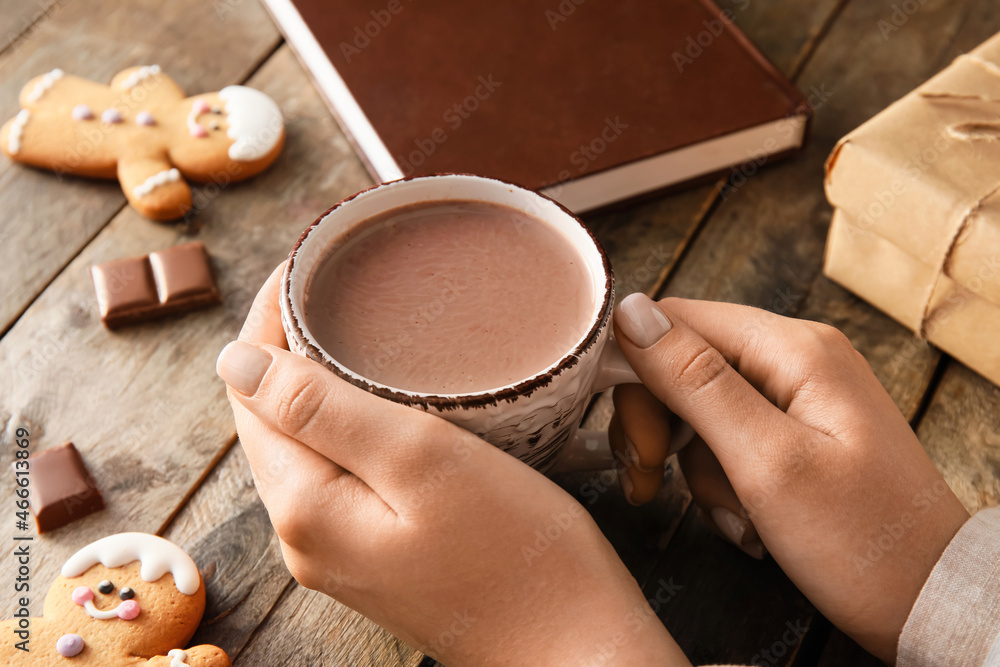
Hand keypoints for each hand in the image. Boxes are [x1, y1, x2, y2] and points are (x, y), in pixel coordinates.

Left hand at [216, 265, 689, 666]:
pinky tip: (384, 397)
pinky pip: (340, 472)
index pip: (251, 394)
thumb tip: (235, 360)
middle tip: (336, 283)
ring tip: (357, 326)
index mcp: (304, 508)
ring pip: (306, 445)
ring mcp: (341, 552)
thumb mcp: (421, 461)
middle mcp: (307, 536)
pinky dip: (349, 423)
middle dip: (289, 348)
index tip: (310, 265)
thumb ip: (323, 410)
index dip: (269, 322)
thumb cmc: (517, 553)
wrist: (572, 645)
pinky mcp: (379, 556)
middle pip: (272, 420)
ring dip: (319, 383)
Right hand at [612, 293, 969, 662]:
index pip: (677, 322)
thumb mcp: (766, 460)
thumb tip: (630, 310)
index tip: (638, 443)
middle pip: (684, 367)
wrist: (931, 600)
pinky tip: (748, 520)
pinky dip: (724, 483)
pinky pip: (731, 441)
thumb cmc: (861, 539)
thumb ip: (695, 381)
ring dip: (696, 468)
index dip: (637, 375)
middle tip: (652, 482)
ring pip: (702, 411)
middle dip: (661, 429)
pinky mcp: (800, 433)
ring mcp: (800, 396)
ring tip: (731, 516)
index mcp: (793, 348)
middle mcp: (796, 359)